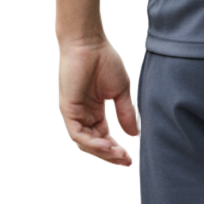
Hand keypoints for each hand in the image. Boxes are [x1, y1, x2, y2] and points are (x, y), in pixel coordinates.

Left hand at [59, 38, 139, 165]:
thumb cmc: (104, 60)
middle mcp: (83, 115)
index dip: (116, 149)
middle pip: (95, 144)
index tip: (130, 157)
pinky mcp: (68, 110)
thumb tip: (134, 135)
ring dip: (102, 151)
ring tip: (118, 154)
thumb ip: (125, 112)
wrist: (89, 42)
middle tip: (126, 161)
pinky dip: (92, 142)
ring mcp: (74, 114)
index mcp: (94, 110)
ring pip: (86, 143)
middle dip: (110, 155)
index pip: (104, 136)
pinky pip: (78, 134)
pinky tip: (107, 144)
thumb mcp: (120, 90)